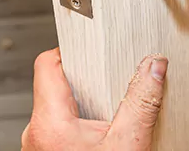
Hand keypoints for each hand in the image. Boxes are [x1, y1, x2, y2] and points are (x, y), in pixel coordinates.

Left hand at [21, 48, 168, 149]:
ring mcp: (37, 148)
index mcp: (48, 123)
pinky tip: (102, 139)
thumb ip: (141, 102)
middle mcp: (35, 134)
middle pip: (55, 87)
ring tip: (109, 119)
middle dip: (86, 85)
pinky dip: (81, 130)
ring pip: (58, 111)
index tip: (90, 49)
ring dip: (84, 110)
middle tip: (110, 88)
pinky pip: (59, 132)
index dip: (69, 50)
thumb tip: (153, 68)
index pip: (47, 64)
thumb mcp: (128, 144)